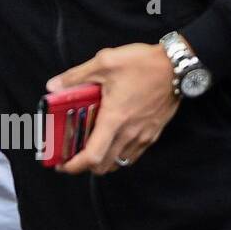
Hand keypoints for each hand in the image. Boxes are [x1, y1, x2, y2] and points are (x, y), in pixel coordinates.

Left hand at [45, 43, 179, 174]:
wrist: (178, 66)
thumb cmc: (142, 63)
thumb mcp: (104, 62)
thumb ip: (76, 76)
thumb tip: (52, 86)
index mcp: (114, 118)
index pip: (93, 156)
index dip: (75, 166)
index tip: (61, 165)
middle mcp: (130, 133)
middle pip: (105, 165)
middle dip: (85, 166)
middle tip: (71, 155)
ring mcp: (144, 136)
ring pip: (120, 161)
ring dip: (103, 161)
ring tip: (90, 148)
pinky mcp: (154, 133)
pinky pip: (133, 153)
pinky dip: (119, 154)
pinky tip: (112, 140)